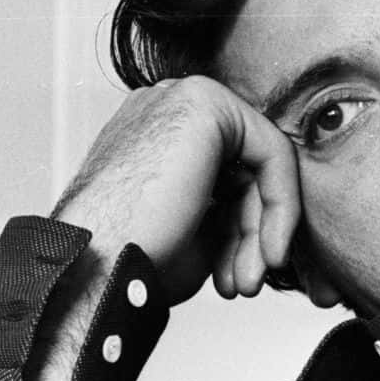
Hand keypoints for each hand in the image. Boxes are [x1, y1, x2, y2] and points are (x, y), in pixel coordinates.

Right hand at [53, 75, 299, 304]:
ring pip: (259, 165)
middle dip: (252, 233)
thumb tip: (272, 212)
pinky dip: (280, 205)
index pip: (227, 175)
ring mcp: (181, 97)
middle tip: (248, 283)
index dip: (243, 229)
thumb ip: (230, 206)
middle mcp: (165, 106)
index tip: (244, 275)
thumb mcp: (196, 231)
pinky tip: (269, 249)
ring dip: (260, 231)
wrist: (98, 267)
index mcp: (155, 134)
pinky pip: (272, 153)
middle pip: (244, 169)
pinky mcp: (205, 104)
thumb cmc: (134, 257)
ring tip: (247, 281)